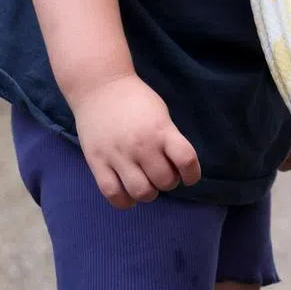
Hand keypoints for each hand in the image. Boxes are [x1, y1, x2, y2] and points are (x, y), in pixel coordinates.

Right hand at [74, 73, 200, 207]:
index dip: (193, 174)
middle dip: (168, 182)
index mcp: (161, 130)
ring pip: (141, 192)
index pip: (186, 160)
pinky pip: (113, 194)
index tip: (189, 177)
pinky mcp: (97, 163)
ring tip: (146, 184)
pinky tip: (128, 194)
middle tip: (162, 174)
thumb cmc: (135, 99)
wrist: (100, 87)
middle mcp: (142, 145)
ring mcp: (118, 155)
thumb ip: (168, 138)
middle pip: (164, 181)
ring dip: (149, 193)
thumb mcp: (160, 113)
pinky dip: (125, 201)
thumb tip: (176, 167)